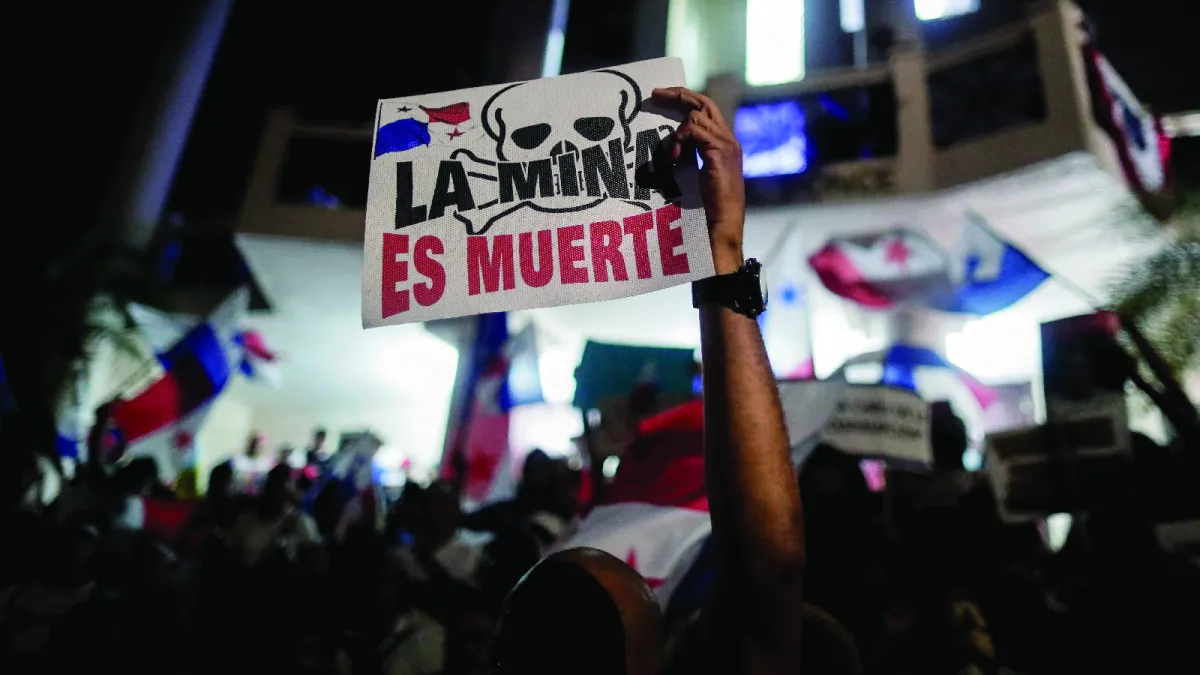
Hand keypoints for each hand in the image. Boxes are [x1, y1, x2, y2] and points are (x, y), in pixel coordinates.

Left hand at [652, 87, 745, 274]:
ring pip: (697, 115)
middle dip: (679, 95)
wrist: (721, 226)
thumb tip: (671, 146)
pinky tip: (675, 158)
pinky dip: (680, 140)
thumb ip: (689, 157)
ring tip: (672, 156)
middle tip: (655, 93)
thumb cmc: (706, 209)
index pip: (706, 111)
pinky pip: (695, 130)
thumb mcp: (695, 175)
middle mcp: (729, 140)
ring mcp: (727, 145)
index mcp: (723, 145)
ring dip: (678, 133)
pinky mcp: (720, 152)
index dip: (685, 101)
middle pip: (704, 103)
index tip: (661, 97)